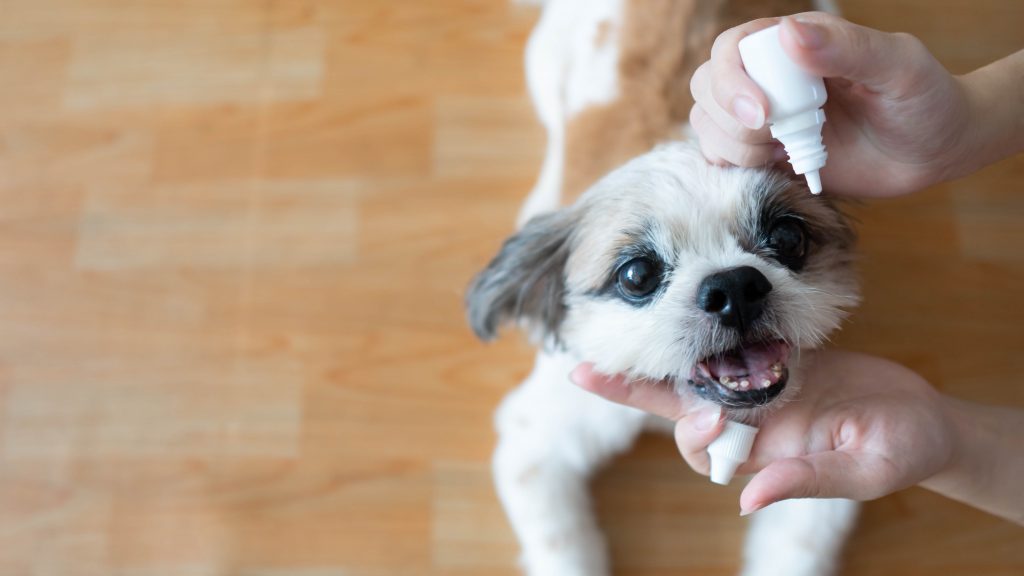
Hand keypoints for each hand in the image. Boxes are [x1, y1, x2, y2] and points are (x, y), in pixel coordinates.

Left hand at [571, 350, 957, 514]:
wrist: (925, 418)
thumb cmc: (901, 450)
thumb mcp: (862, 470)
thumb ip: (809, 480)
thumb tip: (747, 499)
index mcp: (763, 450)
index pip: (703, 447)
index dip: (692, 432)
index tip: (709, 413)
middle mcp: (748, 420)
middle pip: (678, 407)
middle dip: (636, 391)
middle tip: (587, 374)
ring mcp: (756, 385)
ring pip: (695, 373)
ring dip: (662, 356)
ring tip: (608, 341)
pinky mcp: (772, 356)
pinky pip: (728, 343)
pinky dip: (707, 332)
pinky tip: (677, 309)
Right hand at [690, 12, 972, 196]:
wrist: (934, 149)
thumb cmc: (923, 99)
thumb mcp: (897, 66)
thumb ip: (846, 47)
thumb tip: (790, 32)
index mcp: (793, 43)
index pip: (731, 48)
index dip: (733, 82)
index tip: (763, 115)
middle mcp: (768, 75)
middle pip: (708, 86)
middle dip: (731, 121)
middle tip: (777, 140)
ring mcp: (762, 116)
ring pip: (707, 124)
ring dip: (735, 148)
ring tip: (785, 153)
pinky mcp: (763, 153)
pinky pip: (719, 158)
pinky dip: (735, 169)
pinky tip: (779, 167)